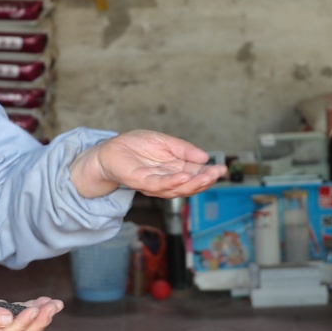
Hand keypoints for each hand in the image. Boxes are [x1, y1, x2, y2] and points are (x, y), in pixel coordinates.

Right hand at [0, 286, 62, 330]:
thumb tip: (7, 317)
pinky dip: (32, 308)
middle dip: (39, 321)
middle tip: (53, 306)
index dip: (22, 325)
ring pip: (24, 328)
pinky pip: (19, 316)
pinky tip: (45, 301)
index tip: (34, 310)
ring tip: (56, 303)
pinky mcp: (0, 319)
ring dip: (41, 316)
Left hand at [71, 130, 225, 198]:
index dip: (209, 173)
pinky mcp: (140, 182)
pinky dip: (171, 182)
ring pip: (177, 188)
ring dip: (193, 183)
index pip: (195, 175)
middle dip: (205, 180)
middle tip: (218, 173)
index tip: (222, 168)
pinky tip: (183, 177)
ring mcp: (154, 183)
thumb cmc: (136, 146)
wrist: (109, 151)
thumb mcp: (164, 142)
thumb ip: (183, 149)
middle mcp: (167, 180)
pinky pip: (158, 184)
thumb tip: (205, 156)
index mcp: (175, 170)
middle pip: (190, 185)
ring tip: (207, 176)